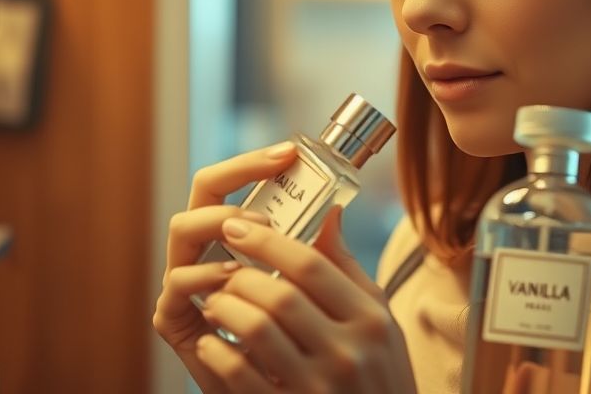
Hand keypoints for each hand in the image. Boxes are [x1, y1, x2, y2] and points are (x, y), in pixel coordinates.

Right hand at [153, 142, 298, 393]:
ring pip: (182, 228)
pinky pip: (178, 284)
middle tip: (271, 195)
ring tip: (259, 234)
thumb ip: (322, 258)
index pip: (233, 182)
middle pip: (202, 192)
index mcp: (234, 236)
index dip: (255, 162)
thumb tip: (337, 209)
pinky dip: (206, 277)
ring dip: (220, 224)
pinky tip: (235, 278)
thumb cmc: (302, 346)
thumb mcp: (321, 298)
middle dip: (233, 180)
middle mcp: (205, 249)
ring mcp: (186, 282)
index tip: (290, 151)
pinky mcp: (173, 319)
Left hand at [194, 207, 416, 393]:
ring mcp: (318, 387)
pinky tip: (212, 341)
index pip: (311, 266)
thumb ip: (347, 271)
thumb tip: (329, 213)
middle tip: (221, 268)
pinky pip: (240, 374)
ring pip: (256, 330)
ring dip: (225, 309)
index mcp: (371, 321)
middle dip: (240, 276)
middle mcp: (347, 353)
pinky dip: (218, 352)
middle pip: (280, 296)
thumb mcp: (378, 322)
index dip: (267, 241)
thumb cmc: (378, 376)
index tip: (237, 227)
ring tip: (214, 301)